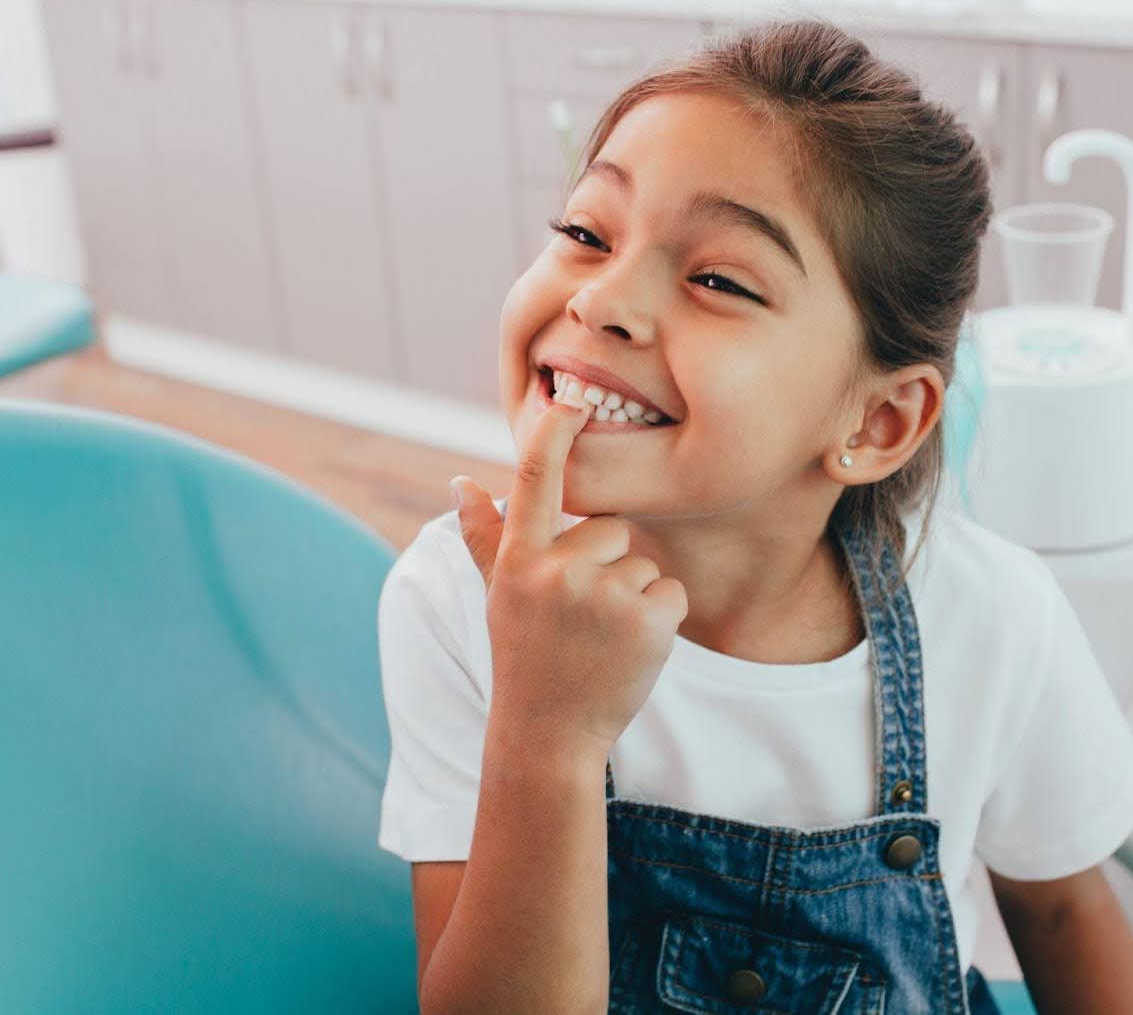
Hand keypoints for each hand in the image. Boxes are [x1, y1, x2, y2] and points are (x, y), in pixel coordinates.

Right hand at [452, 398, 687, 757]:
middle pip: (610, 527)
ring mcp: (603, 596)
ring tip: (601, 638)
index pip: (534, 479)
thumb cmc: (525, 657)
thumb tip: (461, 482)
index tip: (571, 398)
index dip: (554, 432)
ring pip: (643, 562)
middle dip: (606, 563)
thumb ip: (484, 537)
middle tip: (582, 616)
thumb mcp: (498, 595)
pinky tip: (630, 649)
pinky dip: (660, 618)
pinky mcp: (647, 620)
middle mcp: (557, 571)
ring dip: (633, 596)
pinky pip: (671, 590)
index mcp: (519, 559)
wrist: (550, 734)